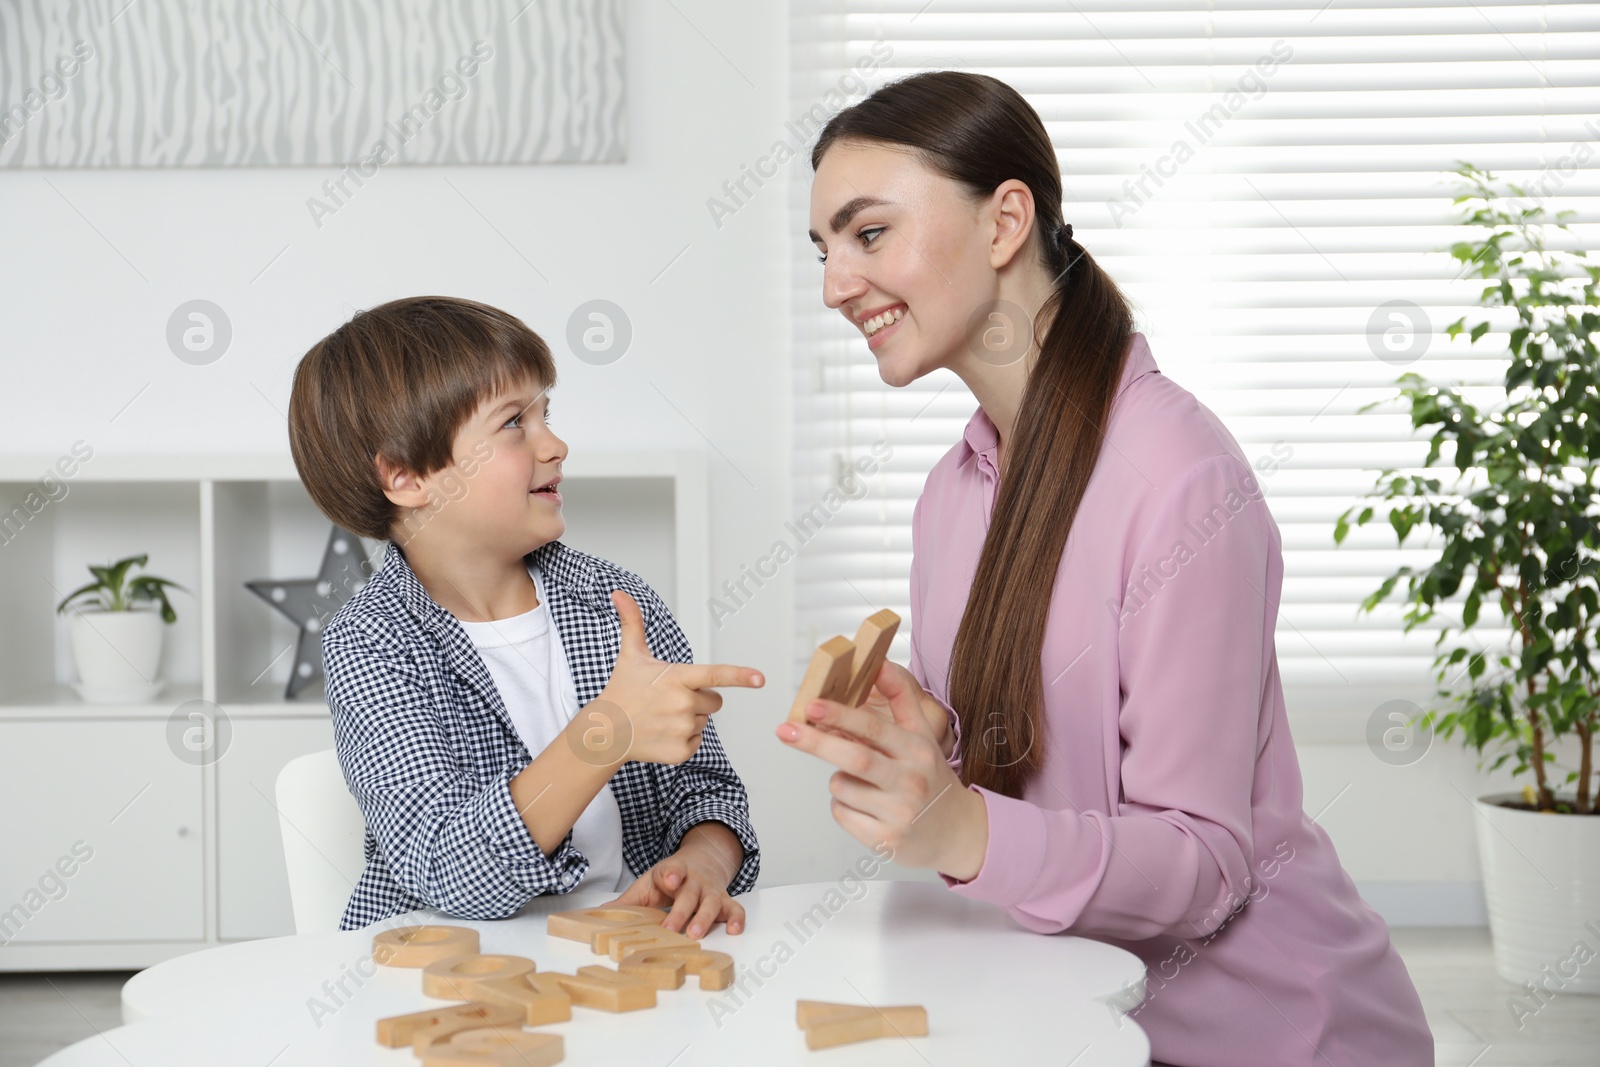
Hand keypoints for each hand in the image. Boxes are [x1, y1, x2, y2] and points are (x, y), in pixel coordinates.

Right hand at [585, 591, 763, 765]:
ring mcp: (681, 729)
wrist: (605, 732)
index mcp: (676, 678)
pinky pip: (697, 741)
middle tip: (669, 699)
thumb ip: (632, 622)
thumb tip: (618, 593)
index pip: (714, 675)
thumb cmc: (623, 690)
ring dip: (688, 719)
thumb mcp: (631, 655)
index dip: (740, 675)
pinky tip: (661, 733)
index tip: (760, 679)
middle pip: (715, 701)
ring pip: (704, 721)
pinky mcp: (680, 752)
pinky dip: (683, 739)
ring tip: (661, 716)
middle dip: (698, 699)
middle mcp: (682, 704)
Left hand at [605, 823, 746, 937]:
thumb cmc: (670, 878)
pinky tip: (734, 930)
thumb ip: (628, 901)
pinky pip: (735, 908)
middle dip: (682, 910)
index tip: (670, 879)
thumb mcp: (648, 884)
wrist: (702, 861)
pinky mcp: (725, 900)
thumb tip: (598, 916)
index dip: (672, 873)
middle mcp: (694, 880)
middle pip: (690, 893)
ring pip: (712, 902)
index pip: (672, 869)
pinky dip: (737, 918)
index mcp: (673, 871)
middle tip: (672, 928)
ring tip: (696, 934)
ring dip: (705, 918)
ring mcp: (711, 890)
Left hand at [776, 664, 986, 879]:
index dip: (842, 715)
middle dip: (816, 742)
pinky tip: (867, 807)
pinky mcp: (885, 841)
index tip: (812, 705)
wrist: (957, 832)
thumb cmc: (930, 778)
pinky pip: (841, 813)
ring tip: (864, 785)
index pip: (876, 730)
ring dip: (838, 780)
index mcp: (918, 751)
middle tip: (785, 730)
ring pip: (841, 787)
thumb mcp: (923, 737)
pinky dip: (843, 806)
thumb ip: (902, 699)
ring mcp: (898, 814)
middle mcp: (910, 781)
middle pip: (855, 759)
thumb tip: (880, 664)